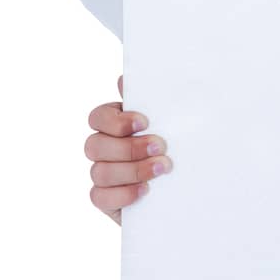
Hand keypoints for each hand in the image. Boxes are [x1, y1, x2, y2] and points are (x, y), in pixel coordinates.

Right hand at [85, 74, 171, 225]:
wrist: (184, 188)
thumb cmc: (171, 147)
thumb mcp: (166, 123)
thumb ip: (147, 101)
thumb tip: (123, 80)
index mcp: (112, 124)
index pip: (97, 118)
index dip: (117, 121)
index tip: (145, 122)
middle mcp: (102, 148)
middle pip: (95, 145)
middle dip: (129, 147)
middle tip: (160, 146)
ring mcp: (101, 174)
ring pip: (100, 172)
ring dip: (132, 170)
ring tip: (161, 168)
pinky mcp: (105, 199)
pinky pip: (100, 197)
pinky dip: (123, 194)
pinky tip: (146, 190)